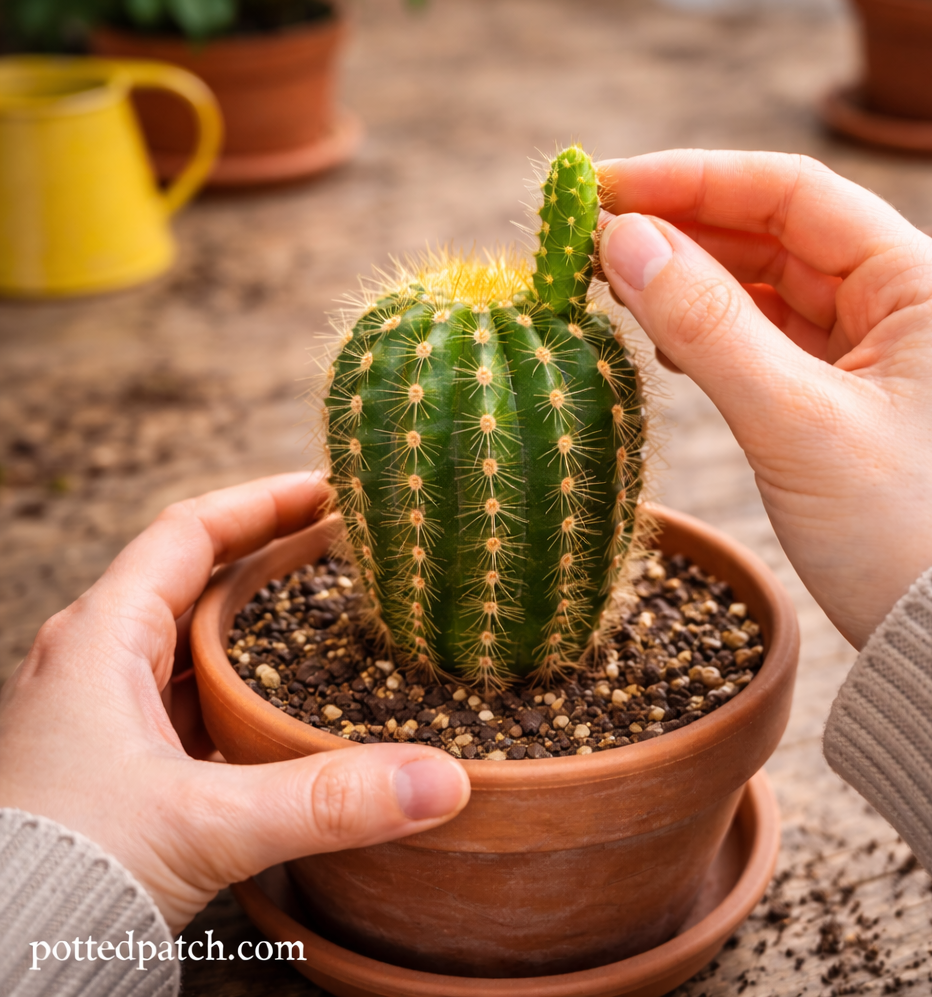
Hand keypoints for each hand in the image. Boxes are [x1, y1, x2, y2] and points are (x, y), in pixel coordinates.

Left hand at [0, 473, 469, 933]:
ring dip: (257, 618)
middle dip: (268, 552)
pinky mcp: (121, 763)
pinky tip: (286, 701)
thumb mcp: (205, 822)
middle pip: (195, 576)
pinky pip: (193, 695)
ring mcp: (106, 714)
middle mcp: (98, 664)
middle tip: (340, 543)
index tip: (325, 488)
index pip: (189, 531)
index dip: (260, 501)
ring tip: (325, 609)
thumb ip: (325, 800)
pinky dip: (244, 681)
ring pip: (193, 639)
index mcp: (101, 640)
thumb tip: (440, 779)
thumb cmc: (59, 874)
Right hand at [598, 150, 931, 646]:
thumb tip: (623, 240)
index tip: (605, 186)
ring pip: (774, 292)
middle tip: (594, 240)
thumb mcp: (794, 423)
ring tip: (620, 288)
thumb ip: (706, 325)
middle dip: (686, 231)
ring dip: (697, 284)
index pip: (794, 194)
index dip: (692, 179)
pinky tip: (671, 344)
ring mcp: (886, 356)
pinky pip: (778, 345)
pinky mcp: (859, 403)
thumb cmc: (906, 534)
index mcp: (925, 287)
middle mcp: (911, 307)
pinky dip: (720, 338)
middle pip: (781, 237)